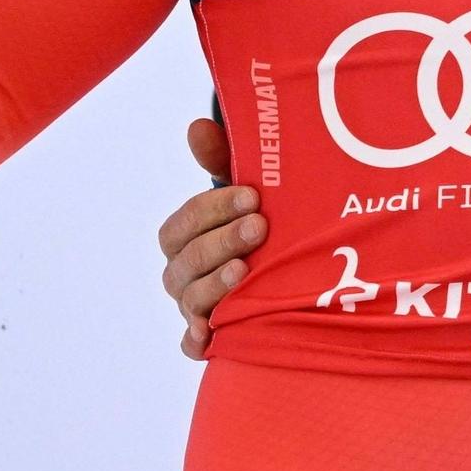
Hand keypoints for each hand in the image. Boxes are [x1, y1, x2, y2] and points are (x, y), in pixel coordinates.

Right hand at [158, 115, 262, 360]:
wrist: (288, 265)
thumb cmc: (261, 222)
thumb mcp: (248, 190)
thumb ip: (222, 160)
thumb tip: (196, 126)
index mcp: (186, 237)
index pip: (182, 224)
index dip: (212, 208)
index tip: (251, 195)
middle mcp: (184, 273)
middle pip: (185, 262)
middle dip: (220, 241)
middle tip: (260, 226)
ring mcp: (195, 306)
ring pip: (189, 299)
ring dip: (214, 284)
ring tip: (244, 270)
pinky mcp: (210, 337)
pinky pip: (192, 344)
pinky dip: (197, 341)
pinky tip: (211, 336)